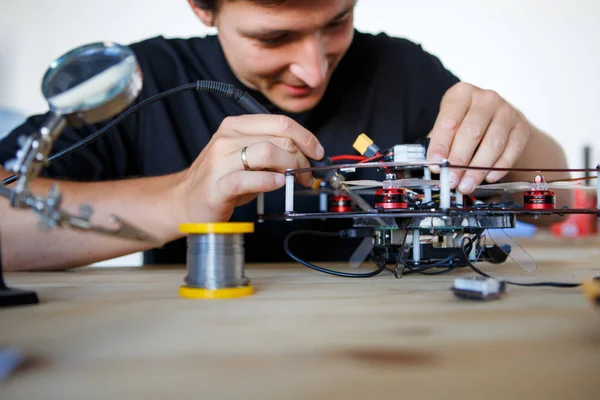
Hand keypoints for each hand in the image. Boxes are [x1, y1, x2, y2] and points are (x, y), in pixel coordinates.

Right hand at [175, 114, 323, 221]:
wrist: (185, 201)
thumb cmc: (221, 181)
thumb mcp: (247, 159)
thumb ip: (272, 151)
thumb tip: (304, 154)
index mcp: (236, 126)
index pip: (280, 122)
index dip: (305, 137)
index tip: (316, 152)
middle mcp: (227, 138)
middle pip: (279, 138)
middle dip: (301, 157)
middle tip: (306, 174)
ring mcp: (221, 160)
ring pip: (268, 152)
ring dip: (290, 167)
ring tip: (293, 180)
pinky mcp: (219, 184)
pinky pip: (251, 178)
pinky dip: (270, 181)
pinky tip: (277, 184)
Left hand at [426, 82, 530, 193]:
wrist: (495, 117)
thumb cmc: (465, 122)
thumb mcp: (448, 124)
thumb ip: (439, 143)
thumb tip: (435, 166)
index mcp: (462, 94)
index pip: (449, 122)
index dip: (440, 146)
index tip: (435, 165)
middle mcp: (486, 99)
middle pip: (472, 133)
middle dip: (460, 161)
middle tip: (452, 180)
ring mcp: (507, 112)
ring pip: (492, 144)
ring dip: (478, 169)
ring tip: (467, 185)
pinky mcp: (521, 128)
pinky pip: (511, 151)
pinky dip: (499, 168)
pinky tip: (488, 177)